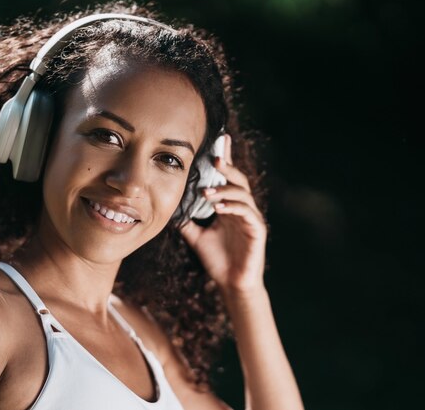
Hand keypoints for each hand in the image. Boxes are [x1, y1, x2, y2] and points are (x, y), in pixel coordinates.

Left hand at [179, 134, 267, 293]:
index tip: (219, 140)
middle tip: (213, 160)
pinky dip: (233, 207)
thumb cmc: (216, 260)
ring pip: (242, 194)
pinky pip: (247, 213)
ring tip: (206, 193)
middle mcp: (242, 208)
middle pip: (238, 180)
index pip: (227, 178)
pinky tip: (218, 207)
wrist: (230, 284)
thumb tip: (167, 207)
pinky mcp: (257, 230)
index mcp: (229, 206)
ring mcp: (251, 218)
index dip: (225, 159)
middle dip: (227, 167)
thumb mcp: (195, 236)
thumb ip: (185, 220)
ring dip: (224, 190)